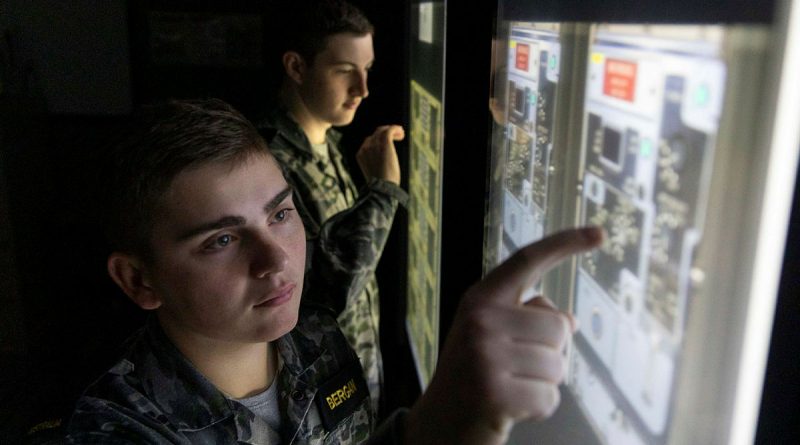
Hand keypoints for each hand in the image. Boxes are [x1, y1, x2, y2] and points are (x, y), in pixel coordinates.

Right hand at [356, 125, 403, 184]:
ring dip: (392, 130)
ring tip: (401, 134)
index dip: (379, 139)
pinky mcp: (385, 143)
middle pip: (375, 134)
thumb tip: (385, 164)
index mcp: (360, 154)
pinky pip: (389, 130)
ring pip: (382, 130)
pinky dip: (396, 129)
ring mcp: (374, 145)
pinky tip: (402, 134)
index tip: (389, 142)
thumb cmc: (381, 185)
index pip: (369, 141)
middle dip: (385, 133)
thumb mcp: (375, 173)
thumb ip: (376, 164)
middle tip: (396, 135)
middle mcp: (365, 147)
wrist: (382, 187)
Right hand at [404, 227, 602, 444]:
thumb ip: (528, 319)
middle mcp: (480, 320)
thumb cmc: (475, 376)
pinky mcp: (493, 392)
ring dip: (544, 383)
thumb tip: (570, 321)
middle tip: (517, 369)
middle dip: (551, 353)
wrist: (439, 424)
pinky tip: (513, 408)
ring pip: (558, 365)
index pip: (528, 261)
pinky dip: (539, 408)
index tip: (599, 234)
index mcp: (481, 299)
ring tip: (513, 387)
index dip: (565, 244)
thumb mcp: (493, 336)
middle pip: (558, 327)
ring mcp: (484, 355)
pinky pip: (549, 397)